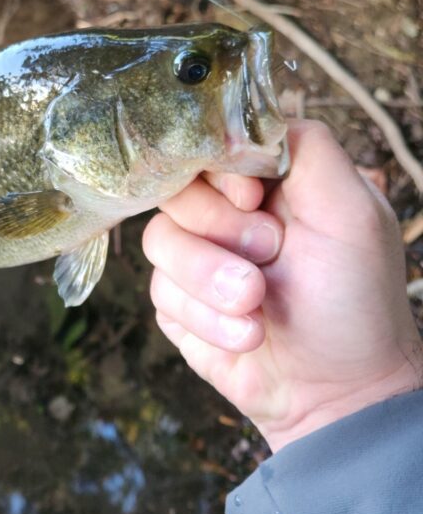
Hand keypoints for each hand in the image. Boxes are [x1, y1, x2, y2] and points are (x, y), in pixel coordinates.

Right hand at [142, 120, 422, 451]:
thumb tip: (247, 120)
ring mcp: (197, 257)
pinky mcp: (178, 304)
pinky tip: (246, 336)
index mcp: (267, 180)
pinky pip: (160, 294)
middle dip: (219, 232)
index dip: (219, 171)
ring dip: (211, 283)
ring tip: (256, 308)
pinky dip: (206, 320)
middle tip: (267, 259)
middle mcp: (227, 212)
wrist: (336, 393)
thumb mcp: (352, 210)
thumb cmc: (356, 300)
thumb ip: (307, 146)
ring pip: (158, 242)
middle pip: (175, 190)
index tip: (253, 198)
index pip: (209, 143)